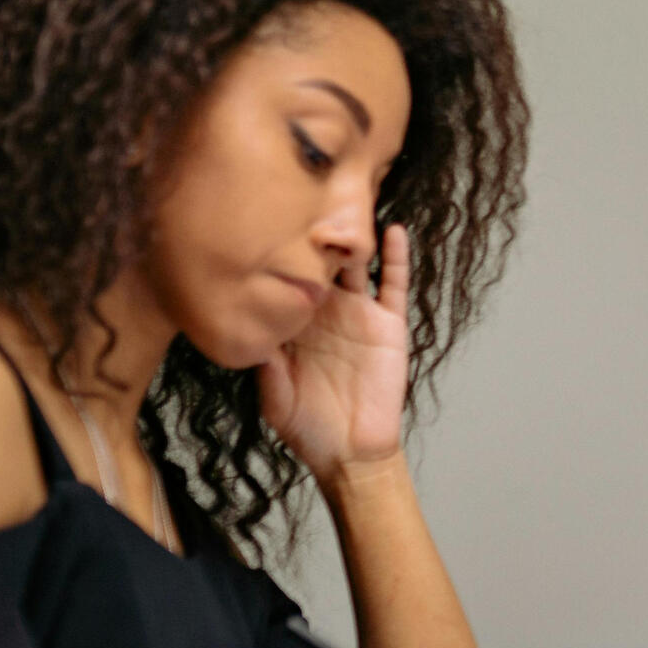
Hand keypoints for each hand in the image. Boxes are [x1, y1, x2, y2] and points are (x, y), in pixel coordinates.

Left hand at [258, 223, 410, 483]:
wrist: (351, 451)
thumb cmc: (308, 428)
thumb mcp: (274, 396)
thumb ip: (264, 364)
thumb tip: (250, 329)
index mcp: (295, 325)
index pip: (284, 280)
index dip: (276, 255)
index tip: (263, 223)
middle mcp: (326, 313)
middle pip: (320, 263)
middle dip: (313, 235)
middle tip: (304, 196)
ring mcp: (359, 314)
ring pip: (357, 265)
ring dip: (353, 238)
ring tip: (348, 203)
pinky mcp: (389, 323)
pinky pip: (395, 284)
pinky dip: (397, 257)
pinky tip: (393, 231)